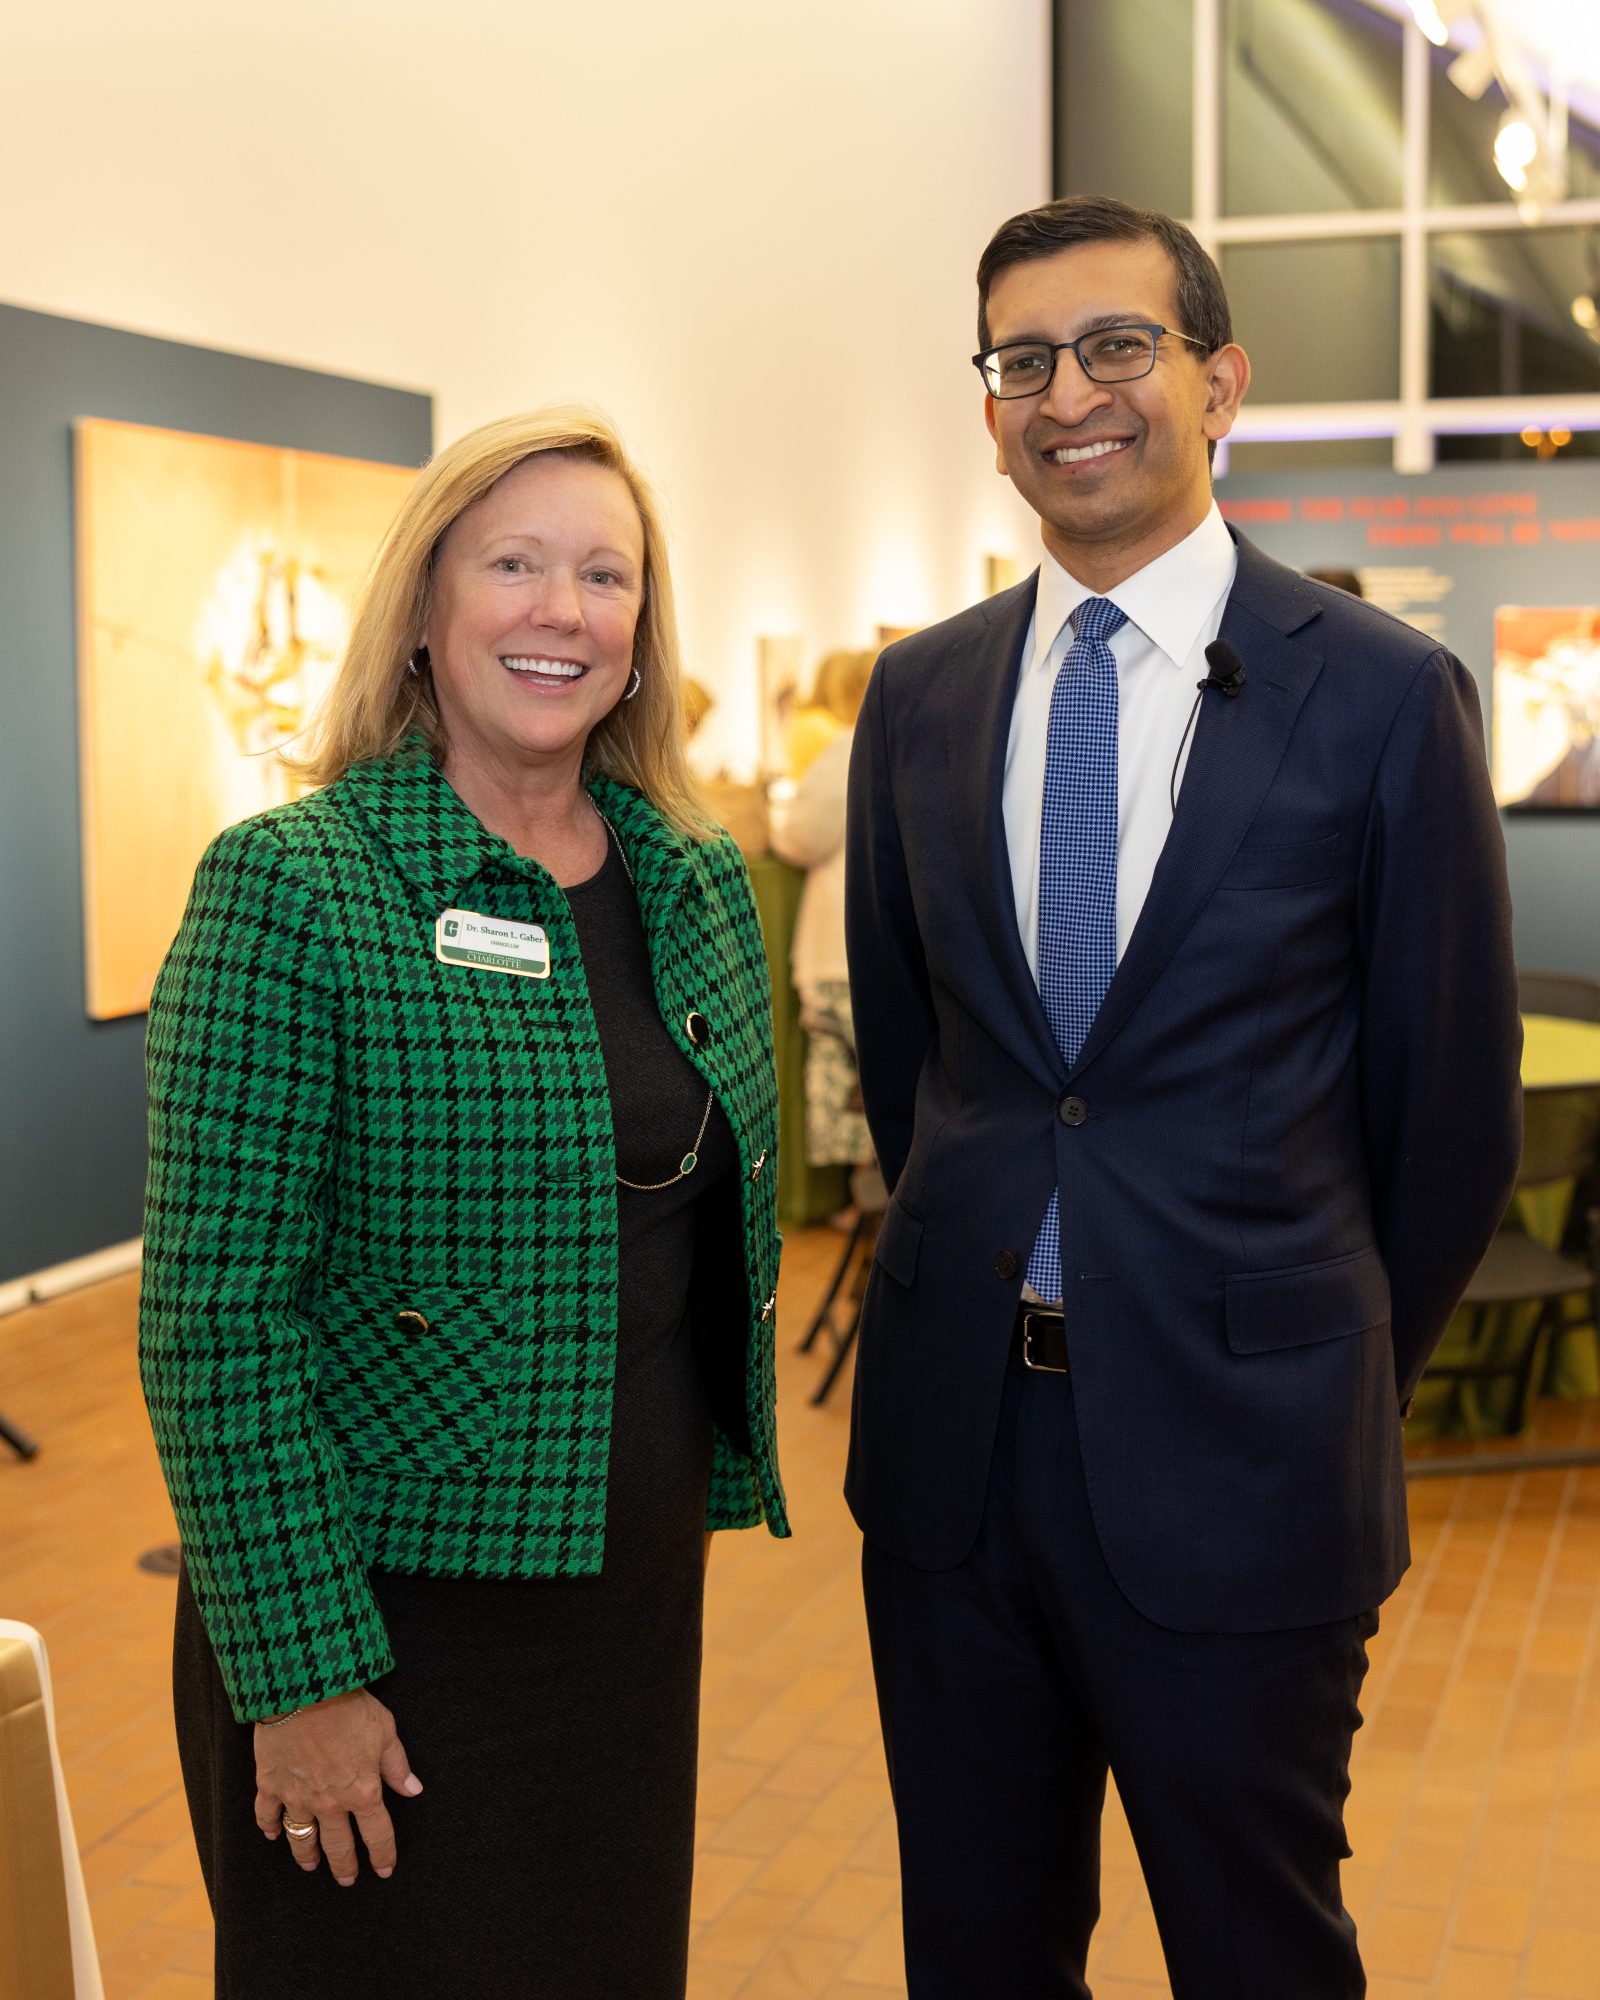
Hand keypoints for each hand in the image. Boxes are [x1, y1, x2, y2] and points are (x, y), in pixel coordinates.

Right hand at [253, 1688, 422, 1885]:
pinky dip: (270, 1828)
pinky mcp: (270, 1785)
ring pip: (302, 1838)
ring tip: (312, 1866)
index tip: (385, 1870)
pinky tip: (273, 1835)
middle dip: (345, 1866)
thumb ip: (397, 1765)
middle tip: (347, 1880)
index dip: (383, 1855)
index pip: (377, 1834)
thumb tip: (413, 1790)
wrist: (304, 1690)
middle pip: (338, 1846)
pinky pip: (267, 1815)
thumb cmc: (350, 1707)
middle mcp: (330, 1803)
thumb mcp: (385, 1731)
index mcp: (362, 1791)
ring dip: (306, 1855)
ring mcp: (297, 1797)